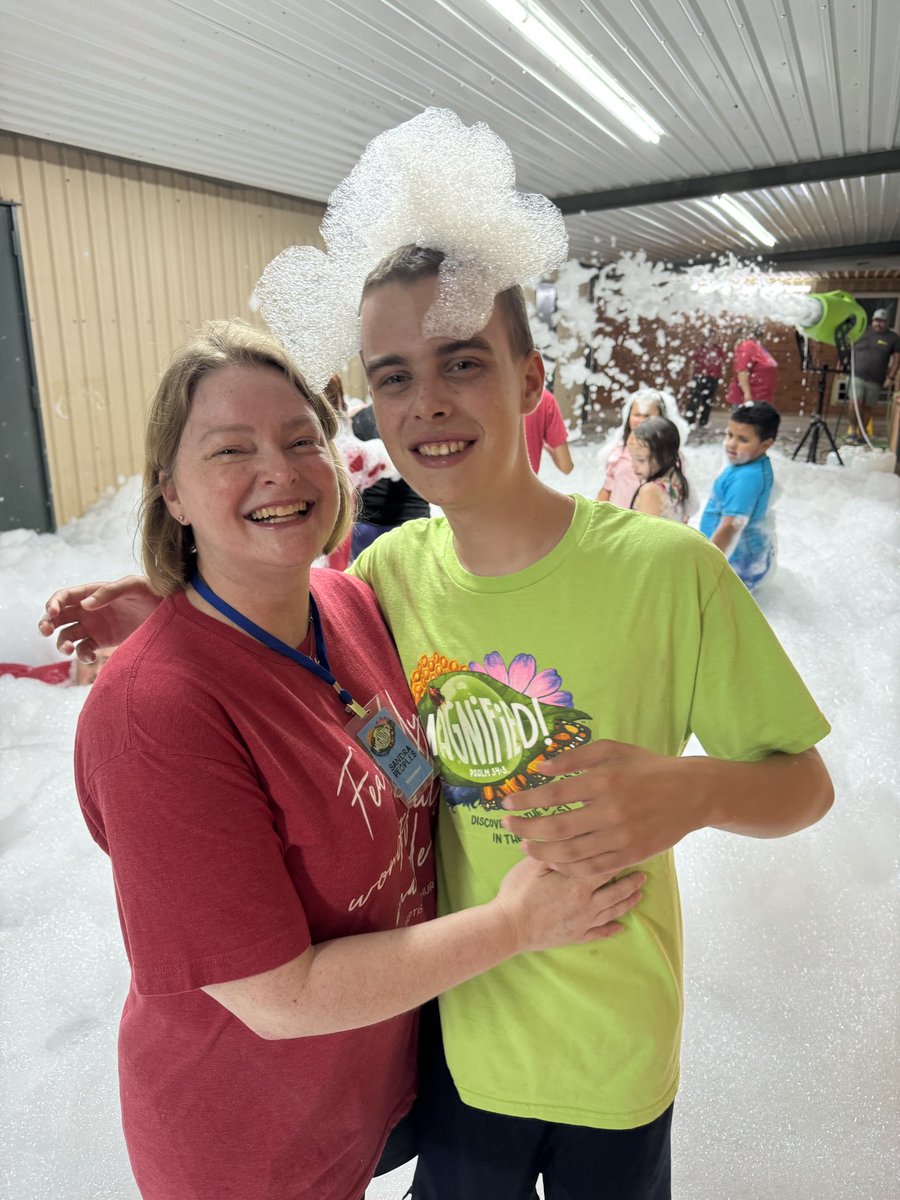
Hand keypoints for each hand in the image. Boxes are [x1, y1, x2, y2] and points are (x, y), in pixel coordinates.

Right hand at [39, 575, 160, 661]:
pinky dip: (82, 655)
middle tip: (45, 631)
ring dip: (61, 643)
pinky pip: (83, 650)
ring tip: (68, 649)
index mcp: (92, 592)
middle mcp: (88, 609)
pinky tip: (91, 657)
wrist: (168, 613)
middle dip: (46, 623)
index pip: (64, 596)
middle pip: (57, 617)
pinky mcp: (101, 642)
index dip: (53, 604)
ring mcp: (93, 627)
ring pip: (66, 636)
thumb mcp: (134, 586)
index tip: (52, 613)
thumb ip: (111, 592)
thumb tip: (85, 605)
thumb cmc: (152, 592)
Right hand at [494, 856, 644, 951]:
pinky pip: (599, 933)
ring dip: (628, 902)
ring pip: (612, 911)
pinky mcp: (576, 936)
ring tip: (639, 894)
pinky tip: (621, 927)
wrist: (509, 927)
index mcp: (579, 882)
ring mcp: (583, 922)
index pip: (607, 866)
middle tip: (644, 873)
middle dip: (631, 881)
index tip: (633, 848)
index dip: (621, 857)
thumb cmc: (518, 892)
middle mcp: (587, 903)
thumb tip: (567, 833)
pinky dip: (612, 930)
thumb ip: (554, 850)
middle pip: (616, 890)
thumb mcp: (533, 863)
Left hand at [500, 740, 704, 878]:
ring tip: (525, 847)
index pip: (554, 794)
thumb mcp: (612, 750)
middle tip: (508, 826)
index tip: (506, 802)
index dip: (526, 800)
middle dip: (526, 828)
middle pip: (557, 827)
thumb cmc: (646, 767)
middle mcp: (611, 810)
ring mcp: (622, 837)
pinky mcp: (631, 856)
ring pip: (572, 853)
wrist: (691, 793)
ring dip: (542, 852)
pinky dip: (568, 868)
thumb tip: (541, 768)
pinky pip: (592, 868)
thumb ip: (575, 756)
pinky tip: (553, 862)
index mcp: (604, 780)